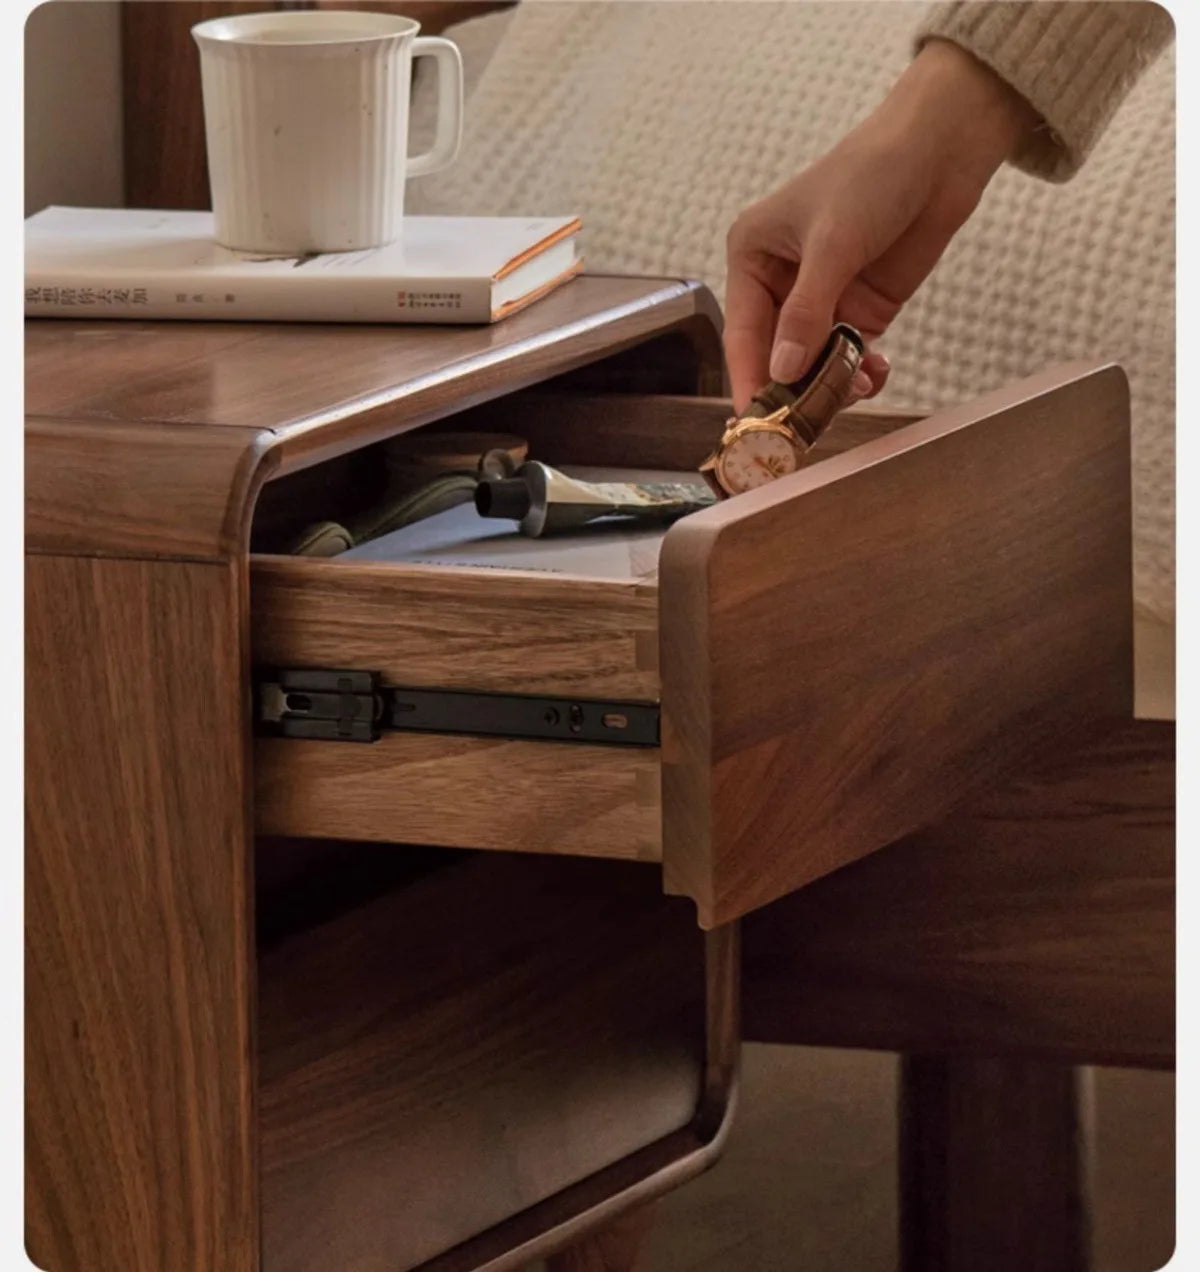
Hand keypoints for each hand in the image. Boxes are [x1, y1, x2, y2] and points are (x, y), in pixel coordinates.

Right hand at [723, 39, 1038, 411]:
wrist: (943, 150)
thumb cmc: (873, 174)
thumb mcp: (834, 243)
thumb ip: (807, 312)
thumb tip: (783, 370)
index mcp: (753, 257)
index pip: (743, 332)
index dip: (749, 378)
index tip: (755, 422)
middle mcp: (779, 284)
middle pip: (776, 355)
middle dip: (793, 388)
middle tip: (806, 425)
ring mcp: (821, 301)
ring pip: (812, 363)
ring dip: (831, 384)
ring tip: (855, 387)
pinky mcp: (859, 310)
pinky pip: (849, 357)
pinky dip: (860, 373)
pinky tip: (876, 373)